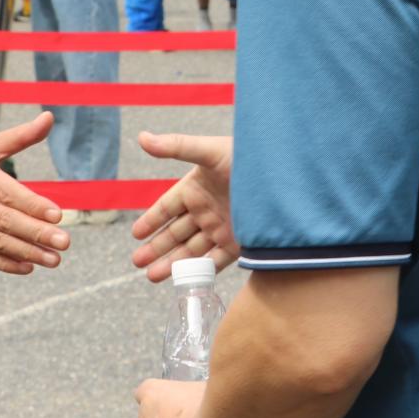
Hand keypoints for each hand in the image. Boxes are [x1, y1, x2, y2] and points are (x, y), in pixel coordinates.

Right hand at [0, 112, 70, 273]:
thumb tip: (48, 118)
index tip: (57, 215)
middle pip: (6, 221)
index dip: (34, 205)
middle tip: (64, 241)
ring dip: (27, 253)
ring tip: (53, 259)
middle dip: (36, 233)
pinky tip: (28, 266)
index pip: (8, 193)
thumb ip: (20, 136)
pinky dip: (6, 264)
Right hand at [131, 133, 236, 281]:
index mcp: (195, 189)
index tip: (135, 235)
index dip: (151, 220)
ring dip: (172, 263)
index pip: (167, 208)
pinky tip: (184, 280)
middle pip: (175, 233)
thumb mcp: (208, 151)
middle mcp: (206, 210)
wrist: (283, 173)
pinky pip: (216, 260)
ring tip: (151, 276)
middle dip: (156, 248)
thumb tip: (142, 137)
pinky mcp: (238, 242)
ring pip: (191, 250)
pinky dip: (200, 271)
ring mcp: (221, 227)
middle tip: (136, 262)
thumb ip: (176, 147)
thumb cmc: (245, 155)